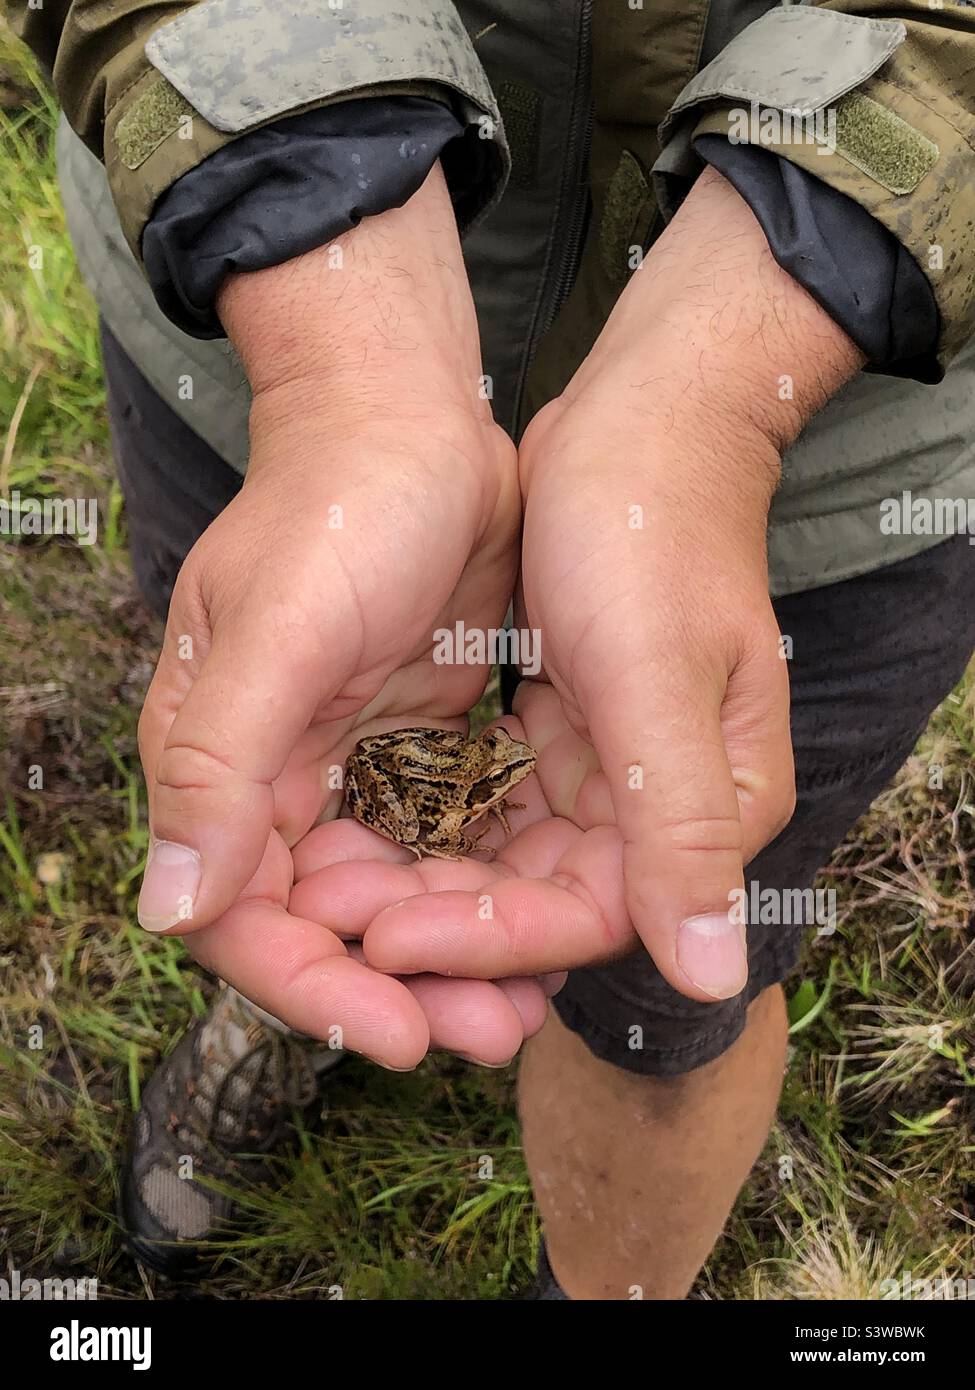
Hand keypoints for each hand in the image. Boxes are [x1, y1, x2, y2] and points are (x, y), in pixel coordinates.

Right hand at [134, 167, 549, 1065]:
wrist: (411, 418)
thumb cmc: (335, 506)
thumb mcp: (274, 631)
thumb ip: (217, 767)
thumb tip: (168, 908)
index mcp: (220, 763)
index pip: (249, 916)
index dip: (314, 988)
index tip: (399, 1034)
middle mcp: (279, 778)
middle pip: (332, 923)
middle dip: (405, 986)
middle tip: (492, 1033)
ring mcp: (354, 762)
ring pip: (397, 893)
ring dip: (456, 952)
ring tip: (528, 1002)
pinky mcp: (418, 742)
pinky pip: (447, 840)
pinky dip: (485, 885)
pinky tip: (541, 917)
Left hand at [310, 169, 861, 1001]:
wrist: (640, 420)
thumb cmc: (650, 530)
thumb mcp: (658, 674)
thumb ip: (680, 822)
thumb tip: (714, 978)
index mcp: (714, 807)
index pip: (590, 914)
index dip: (488, 939)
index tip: (384, 935)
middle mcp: (662, 807)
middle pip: (542, 903)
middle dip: (439, 921)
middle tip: (331, 922)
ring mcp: (608, 772)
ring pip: (503, 862)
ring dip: (420, 880)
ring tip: (324, 888)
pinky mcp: (559, 734)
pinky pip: (485, 806)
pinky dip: (426, 823)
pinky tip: (355, 831)